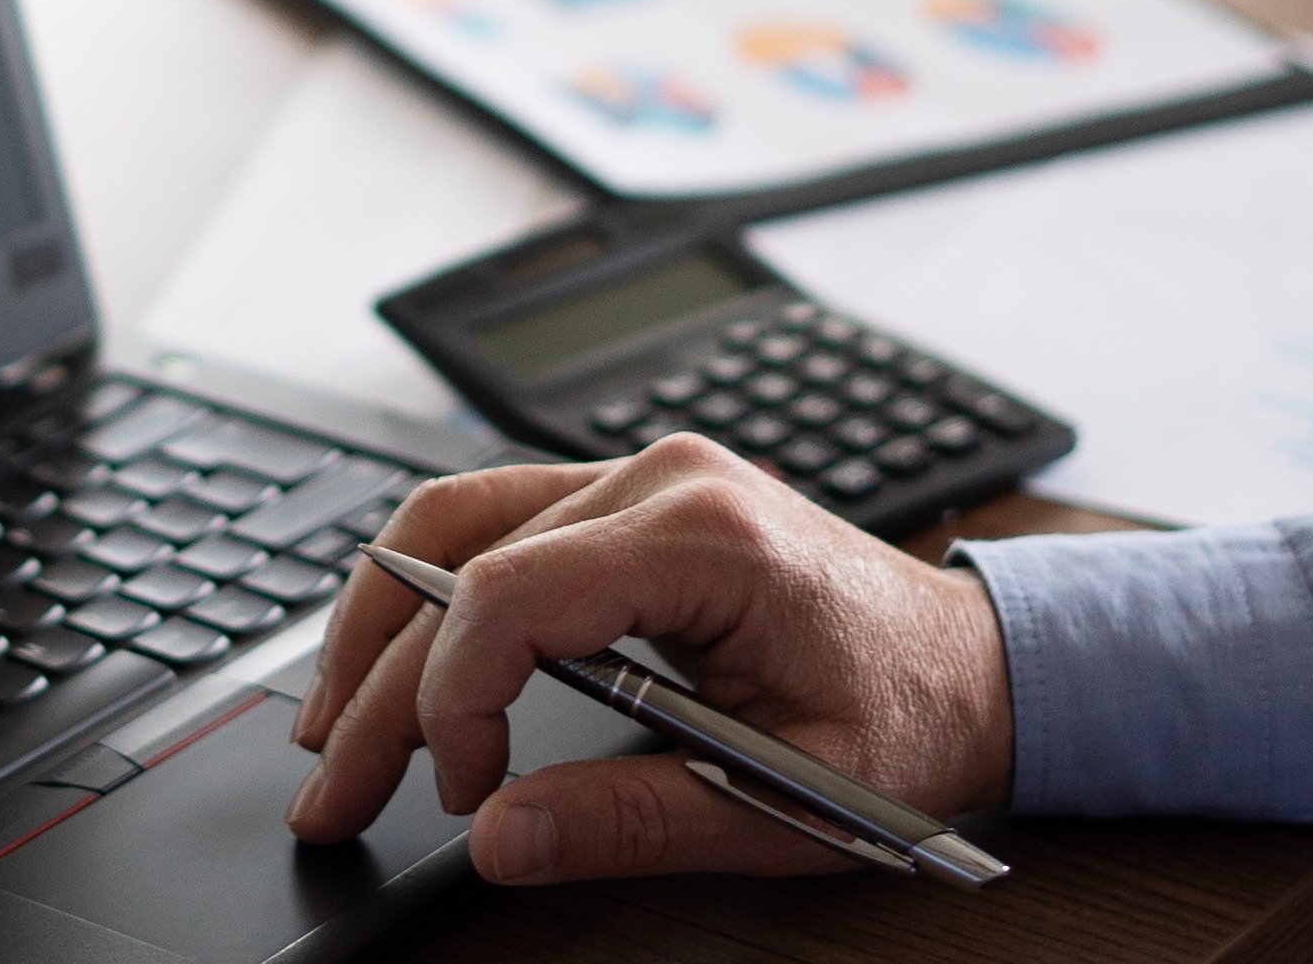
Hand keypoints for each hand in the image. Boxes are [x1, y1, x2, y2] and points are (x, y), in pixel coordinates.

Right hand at [282, 433, 1012, 885]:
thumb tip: (501, 838)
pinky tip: (395, 665)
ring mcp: (641, 474)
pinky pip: (495, 522)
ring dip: (377, 623)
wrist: (981, 666)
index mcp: (710, 536)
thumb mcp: (791, 801)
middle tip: (331, 791)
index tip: (461, 792)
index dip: (454, 702)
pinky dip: (429, 594)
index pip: (513, 593)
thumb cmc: (909, 722)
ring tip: (331, 726)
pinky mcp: (628, 498)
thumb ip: (636, 821)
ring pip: (452, 517)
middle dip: (378, 684)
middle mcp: (662, 479)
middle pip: (458, 556)